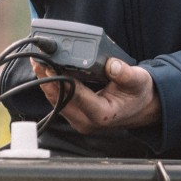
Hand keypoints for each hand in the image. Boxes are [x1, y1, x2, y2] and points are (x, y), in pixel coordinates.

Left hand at [31, 57, 161, 132]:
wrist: (143, 109)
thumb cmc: (140, 95)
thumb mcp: (138, 80)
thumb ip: (125, 73)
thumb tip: (111, 64)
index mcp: (101, 113)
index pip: (75, 95)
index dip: (60, 79)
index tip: (49, 64)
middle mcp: (87, 121)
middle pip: (59, 99)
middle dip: (46, 79)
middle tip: (38, 59)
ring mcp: (80, 120)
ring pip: (56, 101)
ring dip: (46, 81)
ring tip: (38, 61)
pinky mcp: (76, 115)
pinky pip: (59, 101)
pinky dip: (52, 85)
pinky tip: (47, 70)